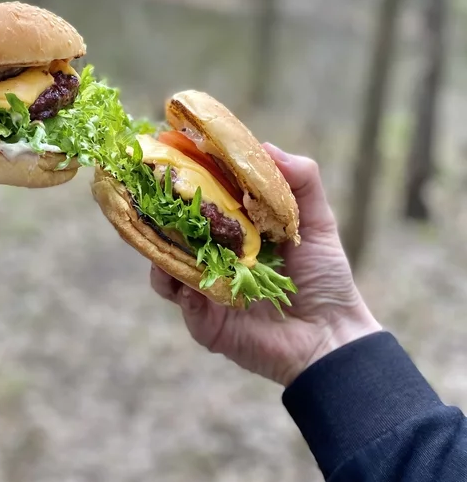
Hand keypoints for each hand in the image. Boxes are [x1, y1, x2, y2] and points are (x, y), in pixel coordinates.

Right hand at [151, 145, 380, 385]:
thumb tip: (267, 146)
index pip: (202, 202)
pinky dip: (178, 285)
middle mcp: (214, 258)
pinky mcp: (204, 321)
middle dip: (158, 211)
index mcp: (236, 232)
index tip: (174, 154)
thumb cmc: (325, 278)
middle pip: (172, 231)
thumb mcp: (316, 222)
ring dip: (159, 246)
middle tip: (151, 190)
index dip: (187, 179)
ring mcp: (205, 289)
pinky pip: (180, 299)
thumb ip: (301, 181)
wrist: (331, 335)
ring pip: (165, 263)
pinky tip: (188, 276)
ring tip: (164, 232)